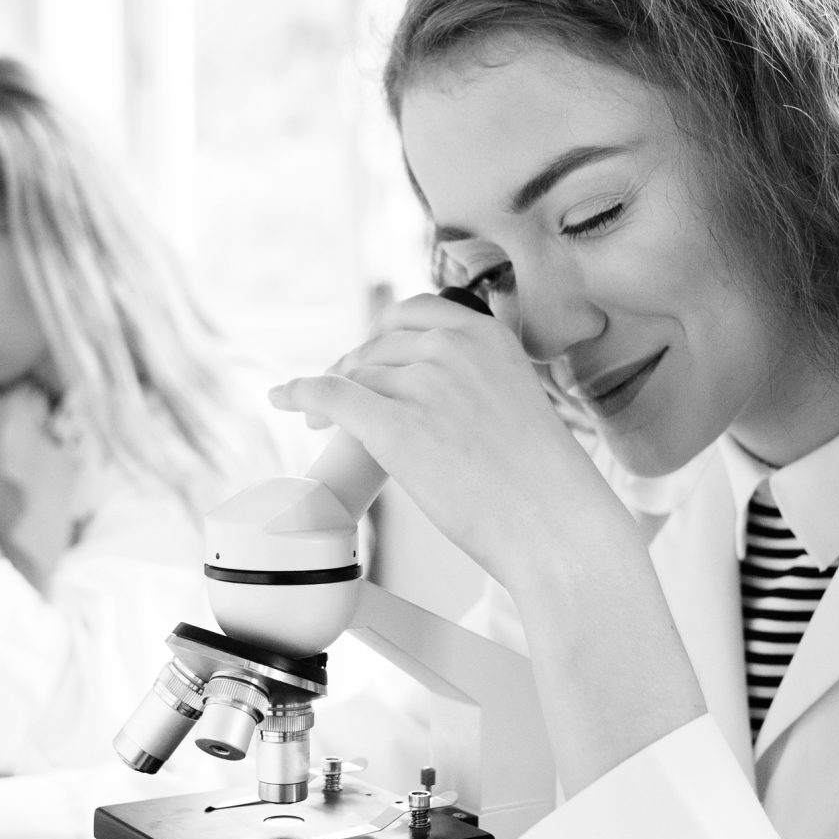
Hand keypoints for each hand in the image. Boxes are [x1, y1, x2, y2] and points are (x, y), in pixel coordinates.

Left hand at [269, 295, 639, 591]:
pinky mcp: (394, 425)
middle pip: (377, 346)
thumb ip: (473, 382)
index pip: (413, 313)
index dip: (381, 336)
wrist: (555, 525)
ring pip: (356, 375)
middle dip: (354, 370)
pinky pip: (331, 396)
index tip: (369, 356)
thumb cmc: (542, 484)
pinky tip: (284, 399)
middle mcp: (453, 347)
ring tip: (319, 422)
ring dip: (332, 395)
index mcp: (487, 336)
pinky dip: (299, 393)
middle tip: (340, 398)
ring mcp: (423, 384)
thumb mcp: (516, 401)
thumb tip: (422, 395)